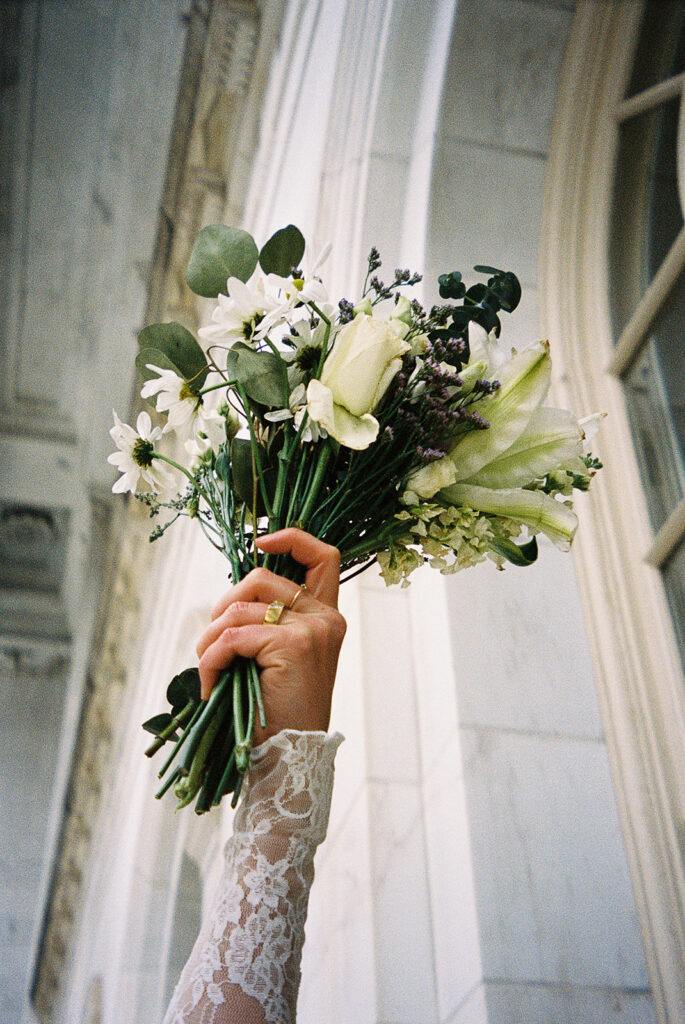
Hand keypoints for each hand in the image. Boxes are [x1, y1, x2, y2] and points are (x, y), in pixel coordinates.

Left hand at [196, 529, 345, 745]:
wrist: (290, 757)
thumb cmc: (278, 711)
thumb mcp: (278, 658)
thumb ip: (270, 622)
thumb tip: (231, 599)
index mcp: (327, 617)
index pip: (324, 556)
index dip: (291, 538)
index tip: (260, 543)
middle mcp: (326, 618)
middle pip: (261, 578)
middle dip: (222, 606)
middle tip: (211, 645)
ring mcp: (312, 629)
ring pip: (239, 609)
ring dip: (209, 640)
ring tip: (208, 671)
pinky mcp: (293, 645)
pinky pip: (231, 637)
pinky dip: (210, 660)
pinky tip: (211, 685)